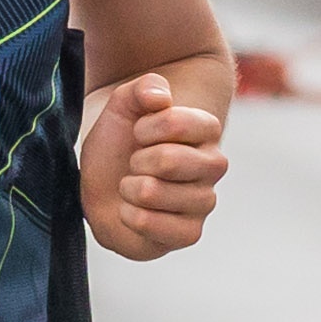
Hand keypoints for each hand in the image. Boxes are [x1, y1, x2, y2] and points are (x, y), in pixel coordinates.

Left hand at [83, 79, 228, 260]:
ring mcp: (204, 201)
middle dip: (136, 161)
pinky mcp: (190, 233)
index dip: (144, 127)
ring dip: (129, 188)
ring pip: (153, 192)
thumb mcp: (123, 105)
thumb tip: (161, 98)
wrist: (106, 183)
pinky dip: (130, 217)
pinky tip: (132, 211)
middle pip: (167, 160)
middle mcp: (214, 165)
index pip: (176, 122)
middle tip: (136, 164)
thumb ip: (142, 88)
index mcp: (206, 129)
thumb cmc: (121, 143)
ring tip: (133, 186)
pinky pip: (155, 226)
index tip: (138, 132)